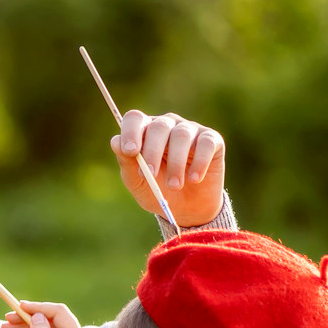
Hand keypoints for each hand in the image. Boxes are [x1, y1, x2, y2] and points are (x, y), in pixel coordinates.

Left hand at [112, 110, 225, 226]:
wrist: (186, 209)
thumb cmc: (157, 190)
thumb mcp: (137, 181)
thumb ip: (127, 162)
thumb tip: (115, 141)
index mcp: (144, 132)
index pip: (135, 119)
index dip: (130, 132)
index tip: (130, 151)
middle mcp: (167, 125)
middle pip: (159, 126)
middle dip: (152, 151)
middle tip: (150, 173)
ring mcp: (190, 130)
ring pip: (181, 135)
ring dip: (175, 163)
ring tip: (174, 185)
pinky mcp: (212, 140)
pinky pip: (206, 144)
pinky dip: (199, 162)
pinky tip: (194, 179)